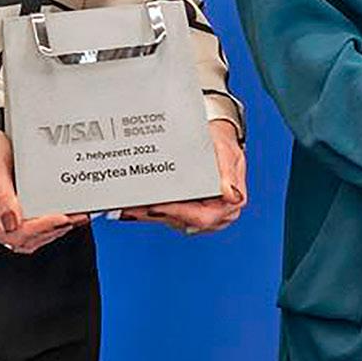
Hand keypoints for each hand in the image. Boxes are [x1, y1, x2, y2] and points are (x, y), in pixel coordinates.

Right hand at [0, 126, 86, 254]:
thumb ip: (0, 195)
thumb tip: (12, 221)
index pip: (12, 233)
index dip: (40, 228)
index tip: (61, 218)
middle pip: (23, 239)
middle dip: (52, 230)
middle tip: (76, 217)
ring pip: (28, 238)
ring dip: (53, 231)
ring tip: (75, 218)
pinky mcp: (8, 216)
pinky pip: (29, 229)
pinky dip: (48, 227)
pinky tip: (62, 218)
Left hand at [121, 120, 247, 233]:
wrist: (217, 139)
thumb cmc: (222, 143)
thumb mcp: (226, 152)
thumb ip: (228, 174)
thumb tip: (231, 196)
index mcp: (231, 203)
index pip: (203, 216)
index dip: (179, 213)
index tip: (157, 206)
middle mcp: (219, 215)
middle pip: (185, 221)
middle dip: (158, 214)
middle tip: (134, 208)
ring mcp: (203, 216)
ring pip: (173, 221)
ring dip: (150, 215)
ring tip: (130, 207)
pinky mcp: (189, 214)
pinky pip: (168, 216)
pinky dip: (151, 212)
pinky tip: (135, 207)